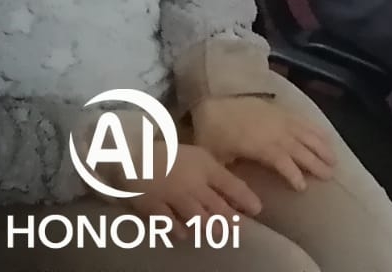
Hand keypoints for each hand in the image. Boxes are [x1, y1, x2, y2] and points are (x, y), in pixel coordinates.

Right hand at [100, 141, 261, 221]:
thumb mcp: (198, 157)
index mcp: (206, 167)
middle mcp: (193, 183)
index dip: (246, 199)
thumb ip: (215, 173)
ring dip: (210, 228)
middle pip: (217, 206)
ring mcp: (173, 196)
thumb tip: (233, 192)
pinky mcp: (154, 207)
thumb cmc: (172, 155)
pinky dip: (178, 230)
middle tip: (239, 228)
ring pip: (197, 217)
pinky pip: (169, 223)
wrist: (134, 155)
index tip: (258, 209)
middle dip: (230, 220)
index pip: (232, 185)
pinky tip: (184, 235)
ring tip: (218, 234)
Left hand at [191, 95, 335, 191]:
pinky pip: (305, 121)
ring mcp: (283, 120)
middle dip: (316, 163)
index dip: (294, 174)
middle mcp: (277, 133)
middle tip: (330, 175)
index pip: (283, 161)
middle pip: (300, 149)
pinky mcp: (284, 111)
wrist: (216, 99)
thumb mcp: (216, 158)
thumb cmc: (214, 132)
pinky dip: (318, 130)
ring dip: (322, 147)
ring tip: (334, 160)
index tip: (303, 188)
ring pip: (307, 135)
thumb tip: (236, 199)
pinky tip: (327, 138)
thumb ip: (231, 178)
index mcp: (261, 146)